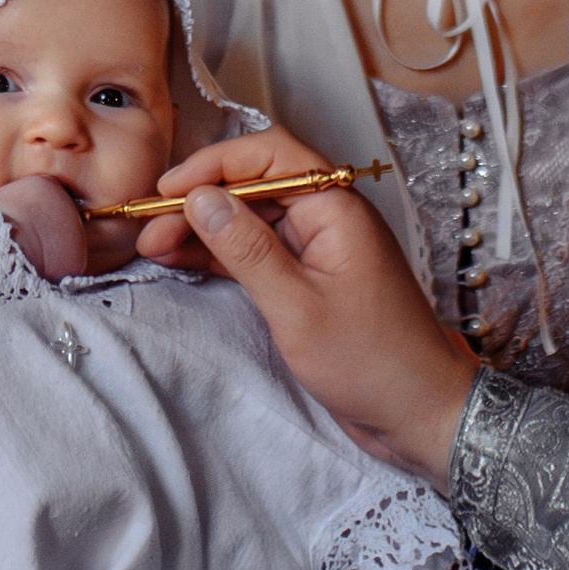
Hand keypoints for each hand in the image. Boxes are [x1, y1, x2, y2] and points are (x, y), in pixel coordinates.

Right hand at [140, 127, 478, 482]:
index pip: (269, 156)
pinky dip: (220, 256)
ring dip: (203, 230)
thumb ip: (246, 248)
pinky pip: (257, 253)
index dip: (213, 166)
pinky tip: (182, 261)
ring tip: (154, 247)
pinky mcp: (308, 281)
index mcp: (336, 208)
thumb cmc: (371, 361)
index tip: (167, 191)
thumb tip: (200, 198)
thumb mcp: (297, 306)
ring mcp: (317, 250)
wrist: (419, 413)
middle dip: (199, 202)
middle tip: (149, 230)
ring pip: (250, 221)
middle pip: (254, 187)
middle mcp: (327, 219)